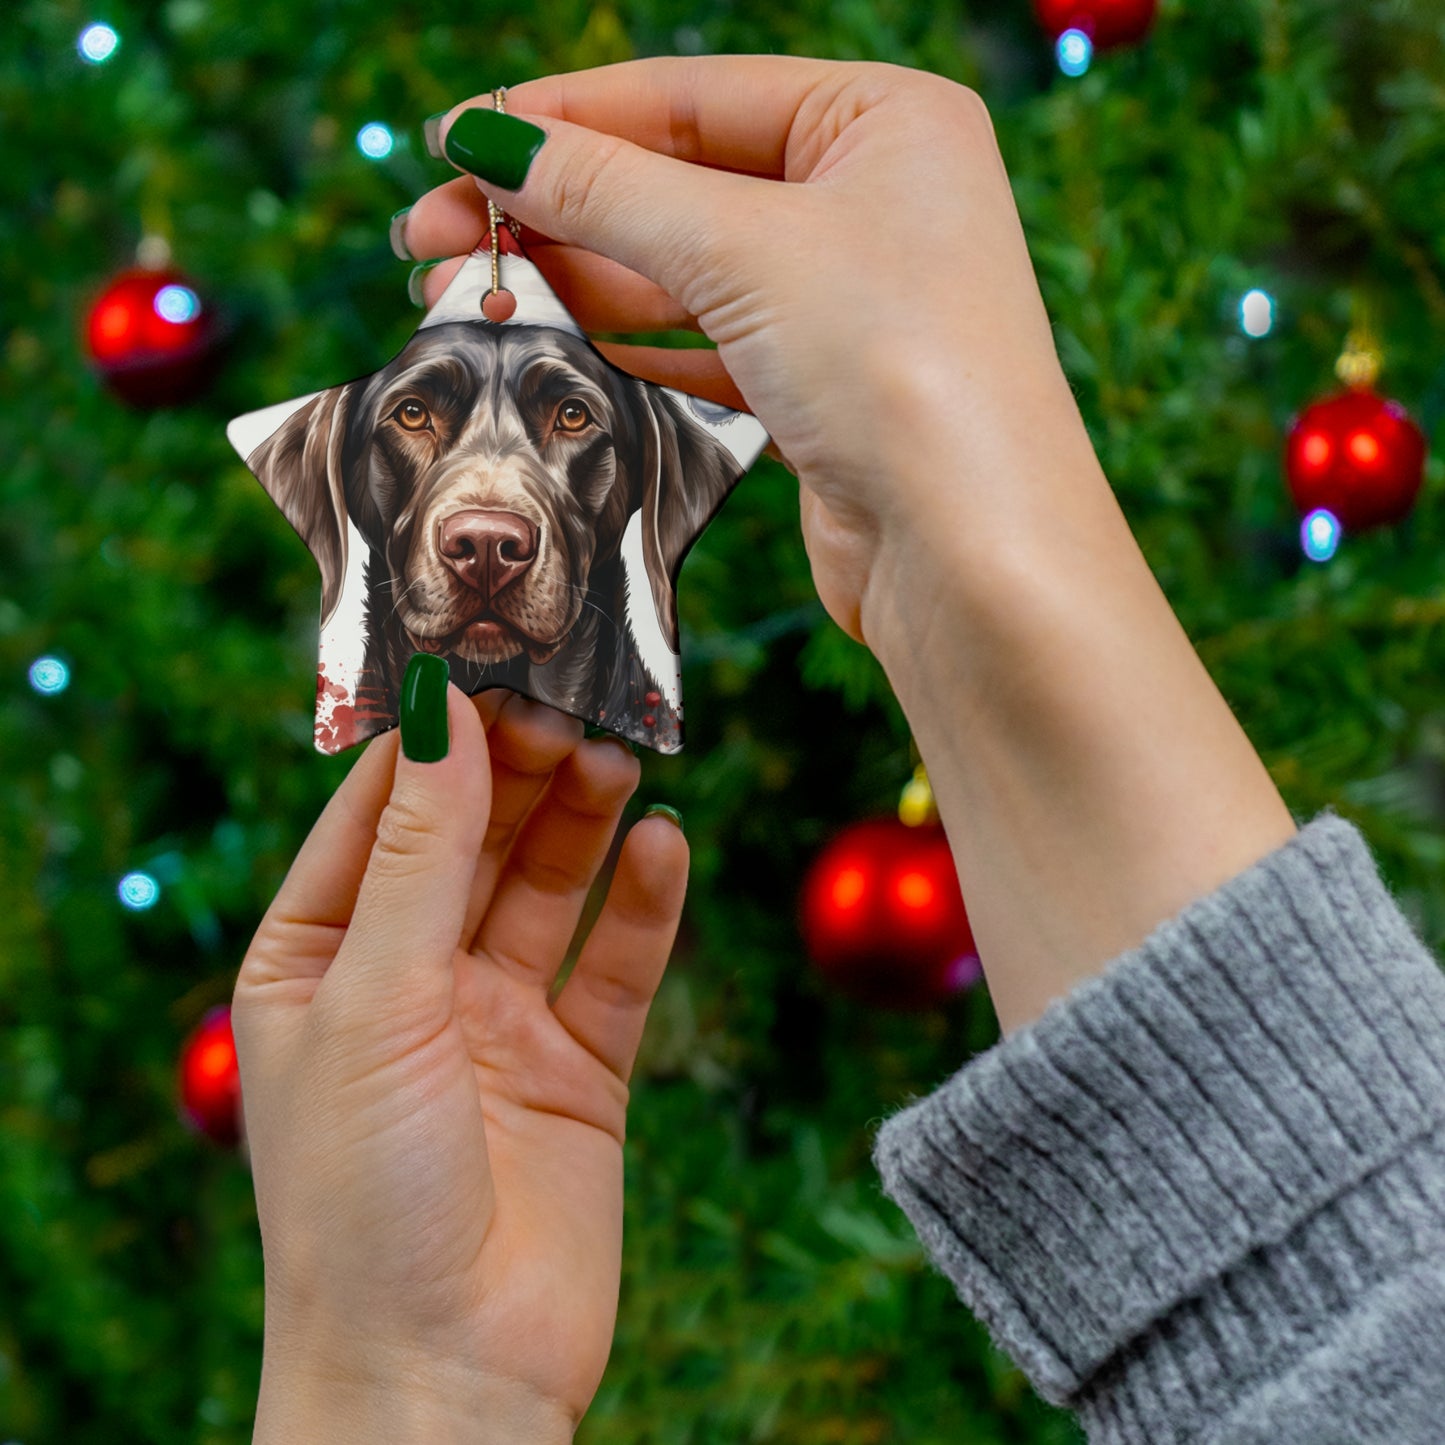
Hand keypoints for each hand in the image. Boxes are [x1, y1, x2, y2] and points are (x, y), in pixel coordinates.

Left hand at [233, 689, 687, 1441]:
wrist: (446, 1378)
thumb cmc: (362, 1199)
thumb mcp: (373, 1001)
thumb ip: (418, 855)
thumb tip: (441, 712)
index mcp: (318, 959)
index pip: (376, 814)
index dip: (432, 739)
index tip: (487, 663)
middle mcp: (408, 980)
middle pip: (473, 840)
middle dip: (519, 771)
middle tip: (571, 705)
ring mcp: (497, 1023)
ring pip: (549, 887)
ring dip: (583, 821)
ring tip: (620, 757)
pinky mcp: (579, 1069)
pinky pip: (616, 965)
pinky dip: (644, 904)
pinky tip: (666, 846)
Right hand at [401, 56, 1094, 648]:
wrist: (970, 552)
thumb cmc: (897, 367)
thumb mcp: (743, 248)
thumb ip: (609, 190)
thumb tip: (490, 142)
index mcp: (882, 120)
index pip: (688, 96)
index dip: (561, 118)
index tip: (454, 141)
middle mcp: (871, 200)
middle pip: (677, 183)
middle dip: (553, 208)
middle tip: (430, 233)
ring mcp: (848, 299)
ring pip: (684, 270)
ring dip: (578, 280)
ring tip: (469, 290)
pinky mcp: (823, 388)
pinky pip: (706, 345)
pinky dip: (630, 343)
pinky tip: (555, 340)